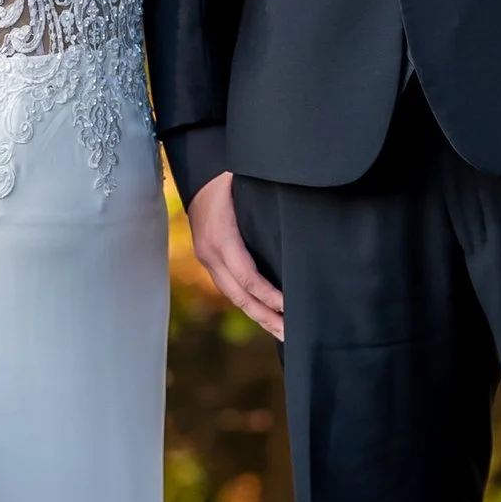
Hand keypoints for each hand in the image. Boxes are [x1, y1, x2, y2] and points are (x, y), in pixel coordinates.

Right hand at [187, 172, 284, 339]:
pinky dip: (247, 302)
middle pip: (239, 296)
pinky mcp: (207, 256)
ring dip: (257, 315)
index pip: (247, 277)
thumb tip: (302, 220)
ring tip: (281, 332)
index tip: (290, 307)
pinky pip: (228, 286)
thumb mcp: (247, 186)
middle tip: (290, 335)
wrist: (198, 166)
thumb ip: (268, 207)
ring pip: (232, 295)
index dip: (269, 296)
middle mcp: (210, 252)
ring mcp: (206, 256)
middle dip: (266, 317)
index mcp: (221, 237)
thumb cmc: (230, 174)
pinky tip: (263, 311)